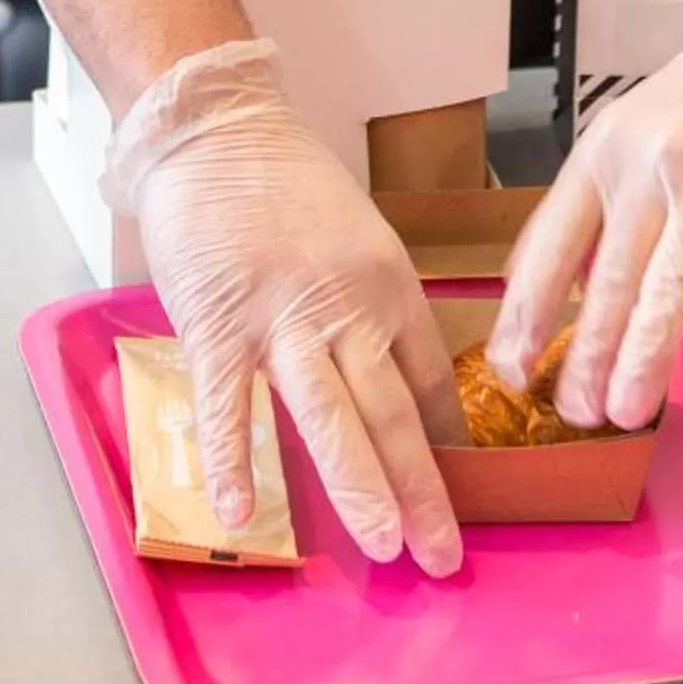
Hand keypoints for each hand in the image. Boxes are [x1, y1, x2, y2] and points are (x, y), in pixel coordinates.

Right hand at [101, 40, 464, 576]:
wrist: (217, 128)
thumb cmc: (284, 183)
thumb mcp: (356, 236)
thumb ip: (370, 306)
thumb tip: (387, 373)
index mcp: (389, 284)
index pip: (430, 379)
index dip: (447, 442)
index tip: (465, 494)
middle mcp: (348, 305)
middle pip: (392, 409)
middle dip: (422, 489)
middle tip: (443, 554)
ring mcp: (282, 316)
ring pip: (329, 413)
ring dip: (358, 484)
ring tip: (386, 545)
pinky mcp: (218, 321)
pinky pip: (226, 402)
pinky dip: (233, 459)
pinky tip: (238, 513)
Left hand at [488, 0, 682, 431]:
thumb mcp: (629, 137)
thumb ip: (596, 211)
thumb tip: (558, 297)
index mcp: (602, 154)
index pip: (549, 243)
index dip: (526, 312)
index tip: (512, 370)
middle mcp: (647, 165)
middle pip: (606, 276)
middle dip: (587, 355)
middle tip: (577, 414)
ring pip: (669, 283)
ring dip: (646, 357)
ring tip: (630, 412)